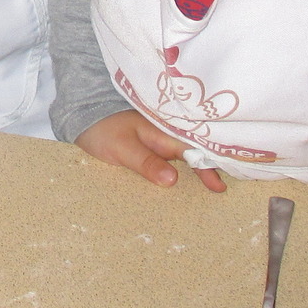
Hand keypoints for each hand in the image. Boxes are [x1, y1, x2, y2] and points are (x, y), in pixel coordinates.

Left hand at [75, 111, 227, 191]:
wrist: (83, 117)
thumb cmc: (102, 130)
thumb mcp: (122, 148)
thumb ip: (146, 162)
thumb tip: (172, 180)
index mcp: (164, 132)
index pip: (194, 149)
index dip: (208, 166)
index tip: (219, 186)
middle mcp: (167, 135)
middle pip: (196, 152)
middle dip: (211, 168)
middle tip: (223, 191)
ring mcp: (160, 141)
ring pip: (186, 156)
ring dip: (199, 170)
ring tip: (215, 190)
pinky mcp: (153, 148)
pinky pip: (174, 159)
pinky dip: (184, 170)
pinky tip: (189, 185)